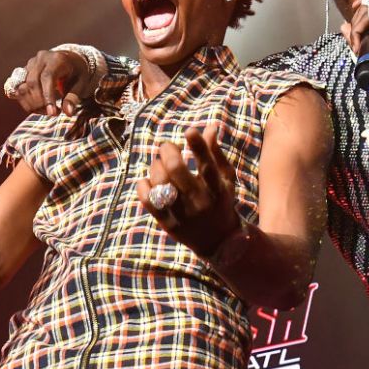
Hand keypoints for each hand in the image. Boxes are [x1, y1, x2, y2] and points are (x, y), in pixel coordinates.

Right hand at [9, 50, 89, 115]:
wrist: (70, 61)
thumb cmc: (78, 73)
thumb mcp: (81, 84)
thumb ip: (73, 97)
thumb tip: (68, 112)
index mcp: (57, 59)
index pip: (47, 77)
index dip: (47, 96)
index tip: (52, 113)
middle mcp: (41, 59)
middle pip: (32, 82)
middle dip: (39, 102)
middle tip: (52, 113)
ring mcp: (30, 64)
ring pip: (22, 86)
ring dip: (31, 104)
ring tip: (45, 111)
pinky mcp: (24, 71)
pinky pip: (18, 89)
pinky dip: (25, 101)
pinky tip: (36, 107)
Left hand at [137, 126, 241, 257]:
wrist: (219, 241)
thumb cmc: (221, 201)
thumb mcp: (225, 178)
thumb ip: (215, 153)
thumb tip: (209, 127)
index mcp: (217, 189)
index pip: (207, 165)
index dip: (198, 146)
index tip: (189, 132)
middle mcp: (200, 202)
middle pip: (176, 170)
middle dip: (168, 151)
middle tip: (167, 147)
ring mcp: (183, 214)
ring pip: (160, 183)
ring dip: (156, 166)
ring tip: (160, 164)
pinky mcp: (168, 224)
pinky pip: (148, 201)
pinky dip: (144, 186)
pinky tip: (148, 181)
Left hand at [341, 0, 368, 80]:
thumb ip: (360, 32)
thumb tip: (344, 26)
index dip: (364, 2)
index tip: (354, 12)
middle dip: (357, 15)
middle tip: (353, 34)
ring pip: (368, 6)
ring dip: (357, 25)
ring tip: (356, 43)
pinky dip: (359, 28)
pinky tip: (358, 43)